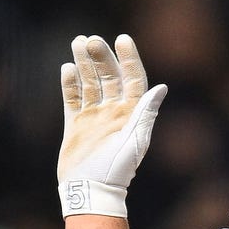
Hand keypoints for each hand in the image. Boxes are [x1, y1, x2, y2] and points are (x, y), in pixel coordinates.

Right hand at [57, 34, 166, 217]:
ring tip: (78, 42)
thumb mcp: (135, 140)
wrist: (90, 189)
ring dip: (85, 63)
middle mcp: (114, 112)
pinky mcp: (76, 124)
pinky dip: (71, 83)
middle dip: (101, 57)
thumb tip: (161, 87)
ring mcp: (94, 117)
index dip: (129, 58)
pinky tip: (67, 68)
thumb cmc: (116, 169)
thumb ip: (145, 113)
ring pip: (90, 83)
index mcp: (131, 114)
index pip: (133, 79)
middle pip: (109, 76)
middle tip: (91, 40)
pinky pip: (73, 98)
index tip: (122, 39)